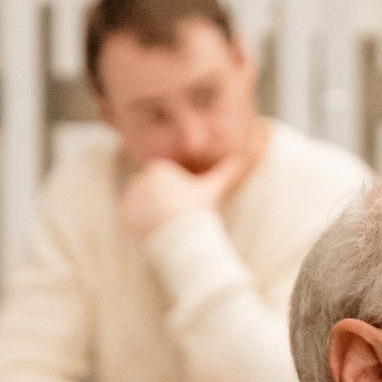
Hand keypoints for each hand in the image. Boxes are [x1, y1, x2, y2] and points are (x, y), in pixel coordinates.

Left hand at [118, 150, 248, 242]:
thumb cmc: (200, 212)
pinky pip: (129, 218)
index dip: (175, 195)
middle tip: (176, 217)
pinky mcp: (122, 215)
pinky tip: (153, 230)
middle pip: (150, 192)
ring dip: (149, 214)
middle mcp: (139, 178)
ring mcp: (129, 197)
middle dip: (160, 203)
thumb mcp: (214, 188)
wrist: (186, 240)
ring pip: (140, 205)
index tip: (183, 205)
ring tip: (166, 224)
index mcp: (158, 168)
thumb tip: (259, 141)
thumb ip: (230, 168)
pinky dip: (138, 225)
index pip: (163, 181)